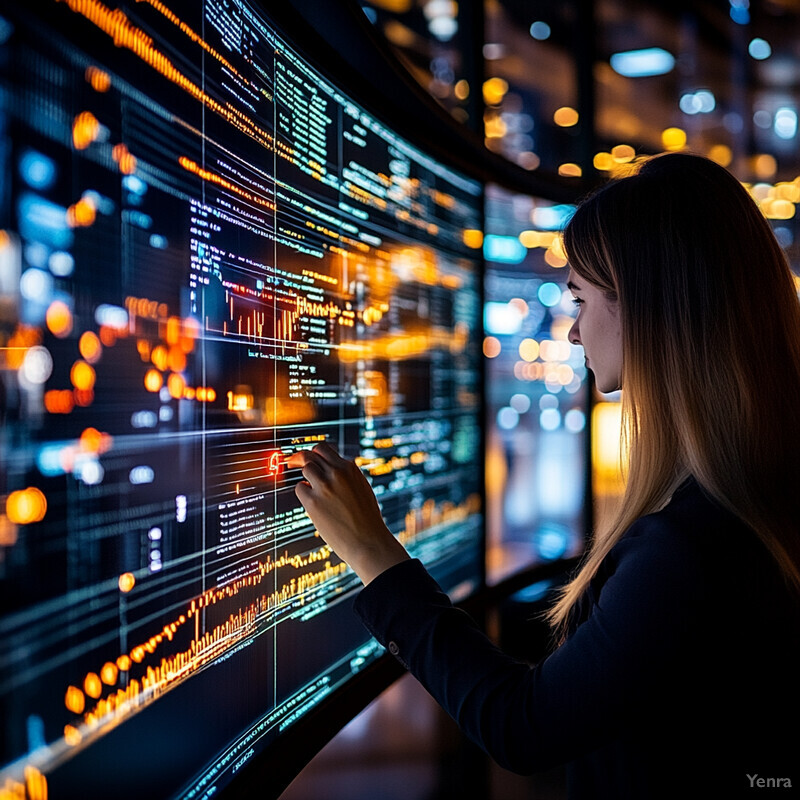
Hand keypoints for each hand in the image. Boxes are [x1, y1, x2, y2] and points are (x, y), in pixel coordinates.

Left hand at [287, 443, 409, 584]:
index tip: (309, 457)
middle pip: (311, 454)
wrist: (369, 541)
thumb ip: (347, 477)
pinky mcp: (313, 502)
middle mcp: (337, 473)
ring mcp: (324, 486)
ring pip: (305, 468)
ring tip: (309, 488)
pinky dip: (303, 493)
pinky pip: (300, 489)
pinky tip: (311, 502)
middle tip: (293, 463)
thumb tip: (332, 470)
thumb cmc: (367, 520)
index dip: (315, 453)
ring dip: (304, 477)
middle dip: (300, 457)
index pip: (325, 450)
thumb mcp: (362, 489)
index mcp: (350, 469)